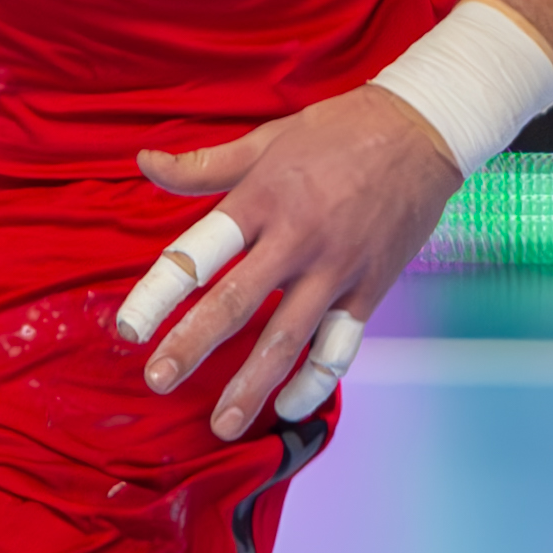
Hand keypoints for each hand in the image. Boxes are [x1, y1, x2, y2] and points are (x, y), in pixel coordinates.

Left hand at [114, 85, 458, 447]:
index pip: (199, 253)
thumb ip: (204, 165)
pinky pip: (339, 346)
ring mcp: (336, 269)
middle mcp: (296, 239)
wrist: (421, 129)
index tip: (130, 329)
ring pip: (288, 338)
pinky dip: (315, 382)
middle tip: (159, 381)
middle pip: (236, 303)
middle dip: (193, 347)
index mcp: (261, 200)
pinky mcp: (370, 289)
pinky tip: (289, 407)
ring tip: (223, 424)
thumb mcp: (266, 139)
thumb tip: (144, 162)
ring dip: (253, 384)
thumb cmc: (338, 131)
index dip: (160, 293)